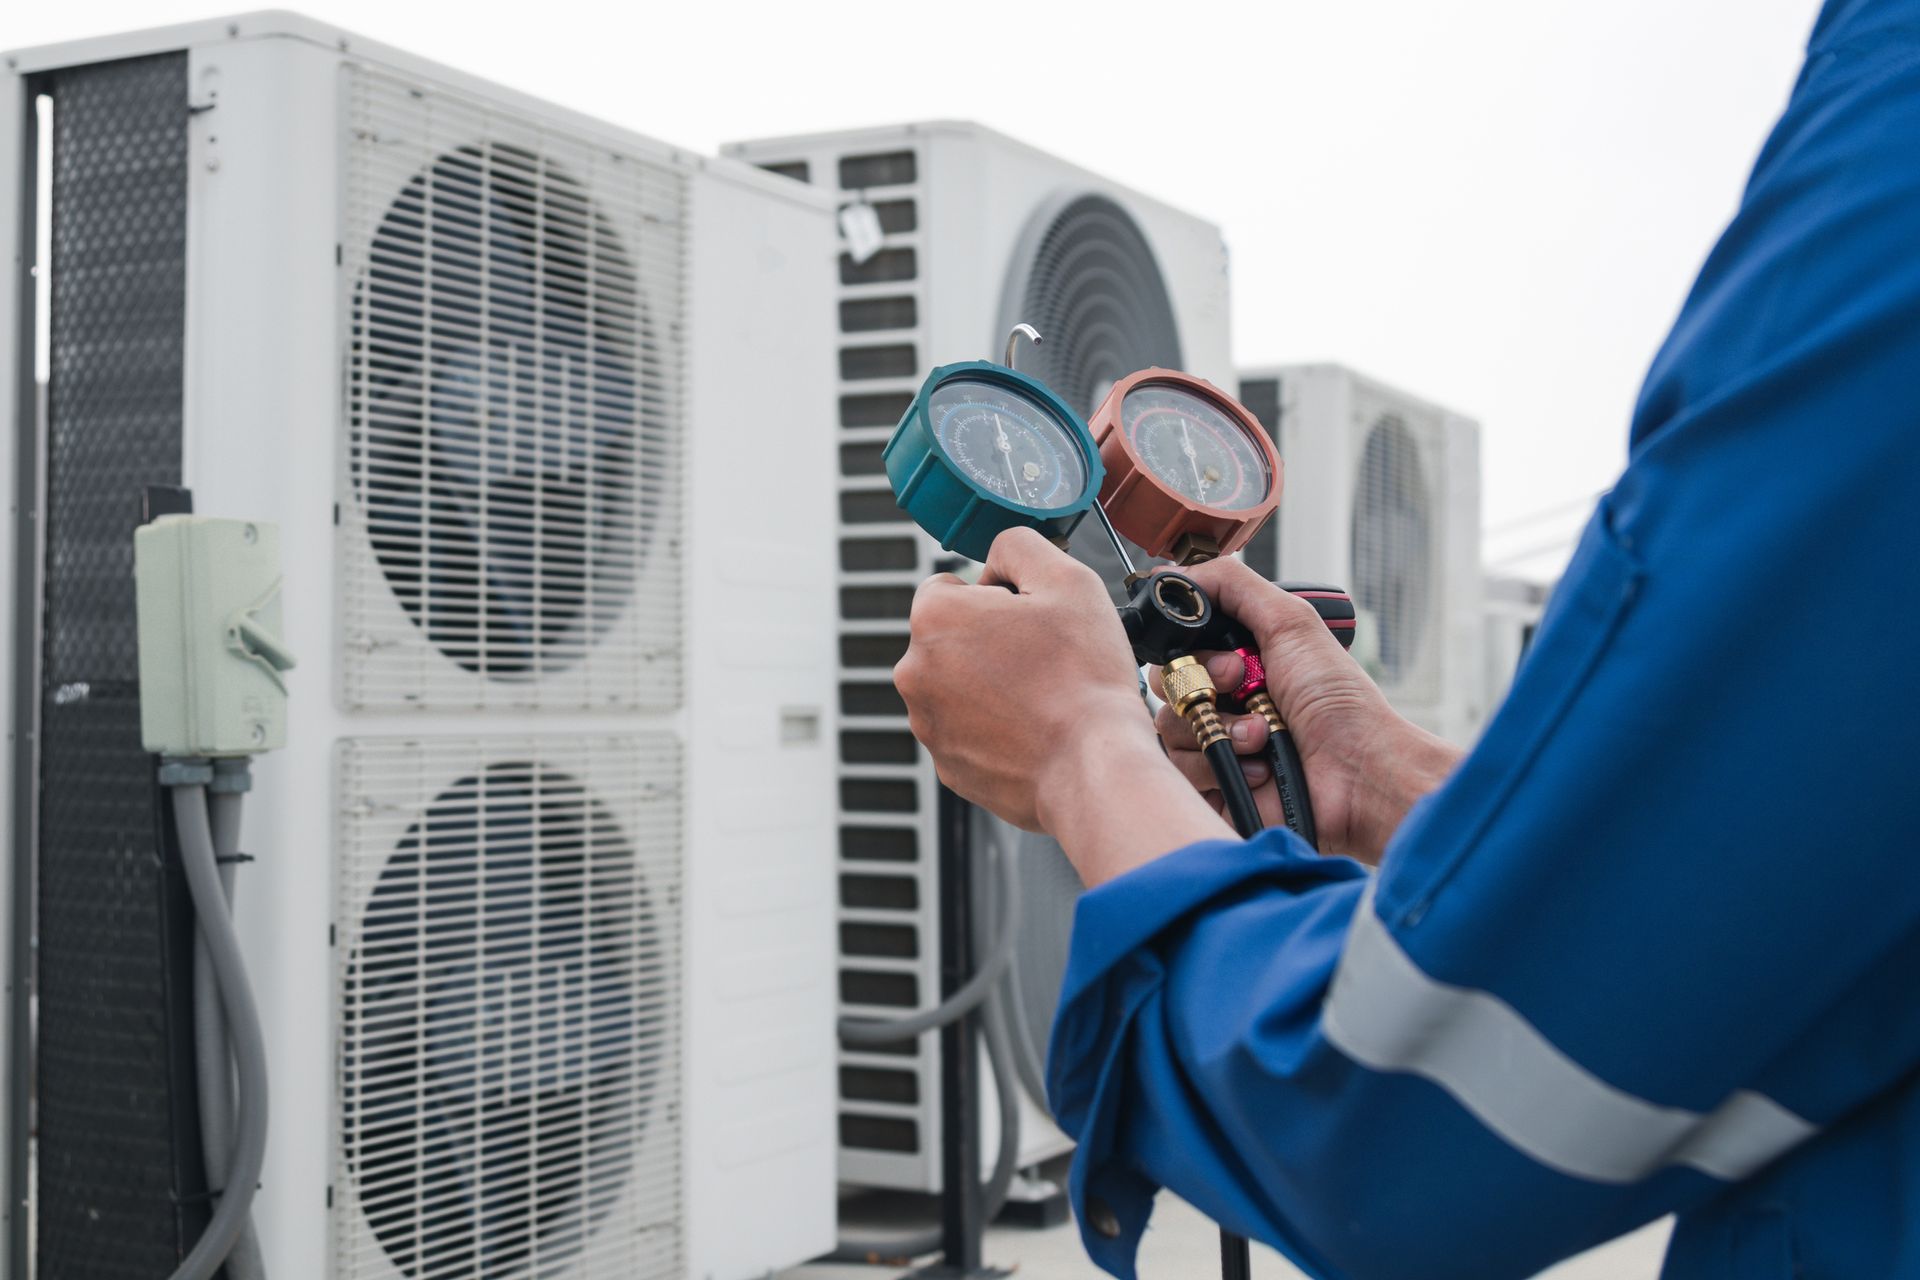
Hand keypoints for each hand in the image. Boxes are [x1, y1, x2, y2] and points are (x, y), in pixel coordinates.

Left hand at [894, 528, 1153, 831]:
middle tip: (1042, 660)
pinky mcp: (946, 765)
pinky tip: (1033, 730)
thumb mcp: (1067, 578)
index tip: (1030, 620)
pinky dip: (994, 729)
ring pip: (957, 687)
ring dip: (990, 685)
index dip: (995, 597)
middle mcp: (914, 671)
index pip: (950, 587)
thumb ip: (1018, 545)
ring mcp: (927, 723)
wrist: (1093, 766)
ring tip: (1041, 697)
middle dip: (989, 642)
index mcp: (934, 617)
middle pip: (951, 639)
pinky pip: (968, 732)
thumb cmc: (1084, 676)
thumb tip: (997, 556)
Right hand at [1147, 559, 1463, 863]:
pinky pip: (1179, 769)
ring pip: (1169, 726)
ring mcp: (1216, 742)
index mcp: (1238, 660)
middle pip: (1166, 682)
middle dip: (1206, 685)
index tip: (1231, 656)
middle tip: (1246, 687)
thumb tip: (1177, 570)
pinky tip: (1259, 766)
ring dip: (1219, 727)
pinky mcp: (1211, 785)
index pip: (1179, 646)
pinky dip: (1220, 765)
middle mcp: (1223, 698)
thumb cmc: (1340, 704)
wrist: (1359, 773)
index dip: (1194, 649)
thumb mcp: (1292, 623)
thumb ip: (1234, 585)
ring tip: (1263, 734)